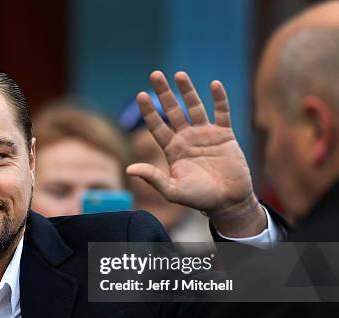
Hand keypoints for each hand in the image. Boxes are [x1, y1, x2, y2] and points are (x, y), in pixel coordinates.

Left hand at [126, 71, 265, 236]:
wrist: (228, 202)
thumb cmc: (199, 198)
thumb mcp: (172, 190)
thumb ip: (153, 178)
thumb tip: (129, 169)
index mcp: (172, 149)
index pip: (157, 126)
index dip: (149, 111)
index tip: (140, 95)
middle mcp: (186, 138)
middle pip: (172, 111)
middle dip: (164, 93)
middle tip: (155, 74)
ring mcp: (205, 134)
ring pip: (195, 107)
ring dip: (187, 91)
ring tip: (179, 74)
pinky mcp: (225, 135)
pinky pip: (222, 112)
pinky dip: (219, 99)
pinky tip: (214, 84)